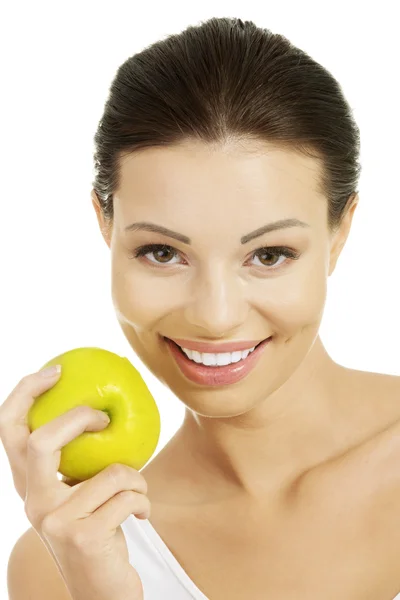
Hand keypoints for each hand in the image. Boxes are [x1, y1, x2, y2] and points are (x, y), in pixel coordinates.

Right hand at [0, 368, 149, 599]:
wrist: (102, 591)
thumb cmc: (98, 530)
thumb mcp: (81, 493)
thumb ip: (80, 459)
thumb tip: (106, 405)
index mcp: (29, 486)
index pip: (9, 430)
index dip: (25, 394)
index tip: (55, 370)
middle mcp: (33, 503)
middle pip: (40, 441)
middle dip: (78, 418)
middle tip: (103, 416)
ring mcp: (54, 523)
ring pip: (110, 471)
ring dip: (136, 477)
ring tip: (137, 492)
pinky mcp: (83, 537)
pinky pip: (130, 495)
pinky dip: (145, 500)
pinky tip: (141, 514)